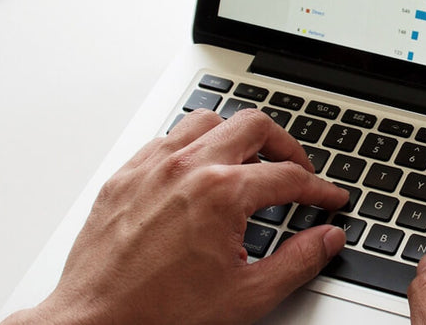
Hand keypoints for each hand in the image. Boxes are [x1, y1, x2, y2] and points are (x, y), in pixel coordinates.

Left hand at [6, 108, 349, 324]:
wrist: (97, 323)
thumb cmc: (160, 314)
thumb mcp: (247, 296)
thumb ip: (298, 262)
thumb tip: (327, 239)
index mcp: (222, 193)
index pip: (288, 176)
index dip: (318, 188)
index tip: (328, 198)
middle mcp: (186, 168)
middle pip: (253, 126)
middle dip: (285, 146)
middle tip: (296, 171)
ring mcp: (151, 168)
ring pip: (206, 121)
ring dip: (234, 136)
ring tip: (248, 162)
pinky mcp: (124, 177)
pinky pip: (165, 140)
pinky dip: (190, 147)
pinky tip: (196, 172)